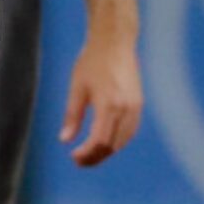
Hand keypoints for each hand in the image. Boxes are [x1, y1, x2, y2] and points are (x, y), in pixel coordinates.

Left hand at [59, 31, 143, 167]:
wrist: (115, 42)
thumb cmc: (92, 62)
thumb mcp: (77, 88)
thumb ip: (72, 116)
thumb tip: (65, 140)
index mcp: (109, 105)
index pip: (100, 141)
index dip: (87, 154)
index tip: (74, 157)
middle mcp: (126, 108)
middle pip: (112, 145)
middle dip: (96, 157)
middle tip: (79, 161)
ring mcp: (135, 107)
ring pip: (123, 140)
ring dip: (107, 151)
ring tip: (90, 155)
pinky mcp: (139, 104)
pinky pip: (130, 130)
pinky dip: (118, 141)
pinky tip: (105, 143)